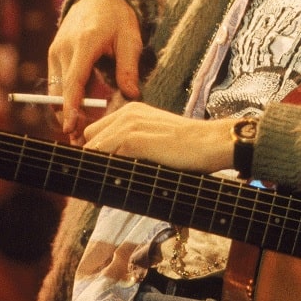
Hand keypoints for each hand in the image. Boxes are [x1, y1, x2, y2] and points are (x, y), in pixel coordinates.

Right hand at [48, 0, 143, 139]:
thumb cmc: (118, 18)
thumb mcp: (131, 39)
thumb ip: (129, 68)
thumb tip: (132, 95)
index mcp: (85, 43)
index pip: (74, 81)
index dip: (71, 107)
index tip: (70, 127)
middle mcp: (64, 48)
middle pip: (61, 90)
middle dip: (68, 117)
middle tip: (78, 141)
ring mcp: (55, 51)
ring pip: (56, 89)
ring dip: (65, 110)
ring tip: (78, 132)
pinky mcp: (53, 55)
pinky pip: (56, 82)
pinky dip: (64, 99)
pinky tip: (77, 114)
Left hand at [82, 102, 234, 171]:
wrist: (211, 143)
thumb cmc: (189, 146)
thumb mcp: (156, 137)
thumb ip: (134, 144)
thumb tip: (113, 166)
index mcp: (132, 111)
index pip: (97, 132)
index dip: (98, 153)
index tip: (103, 171)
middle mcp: (127, 114)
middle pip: (90, 140)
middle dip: (96, 160)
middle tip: (108, 179)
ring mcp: (129, 126)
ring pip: (94, 150)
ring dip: (101, 170)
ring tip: (111, 188)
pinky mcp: (135, 140)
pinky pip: (106, 157)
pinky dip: (109, 174)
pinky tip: (120, 184)